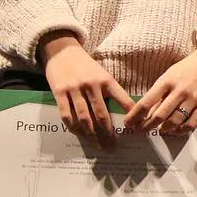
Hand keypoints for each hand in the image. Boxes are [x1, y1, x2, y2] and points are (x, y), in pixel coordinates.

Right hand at [40, 33, 133, 149]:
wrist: (62, 50)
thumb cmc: (85, 65)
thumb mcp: (102, 74)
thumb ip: (110, 91)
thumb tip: (125, 112)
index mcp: (106, 80)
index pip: (122, 99)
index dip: (130, 114)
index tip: (136, 128)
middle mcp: (92, 85)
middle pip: (102, 114)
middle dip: (108, 133)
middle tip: (113, 146)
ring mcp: (75, 89)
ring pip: (85, 117)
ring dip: (92, 134)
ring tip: (97, 145)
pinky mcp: (59, 92)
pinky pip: (67, 114)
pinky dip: (73, 127)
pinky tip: (79, 134)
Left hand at [125, 31, 196, 133]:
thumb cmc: (186, 69)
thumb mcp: (168, 76)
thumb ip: (158, 93)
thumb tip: (146, 113)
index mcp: (167, 81)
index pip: (146, 102)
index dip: (135, 115)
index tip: (128, 123)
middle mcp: (179, 90)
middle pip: (159, 115)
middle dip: (147, 126)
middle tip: (141, 131)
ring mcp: (193, 99)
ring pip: (174, 121)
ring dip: (164, 129)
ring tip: (160, 129)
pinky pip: (191, 124)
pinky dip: (181, 131)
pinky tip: (176, 131)